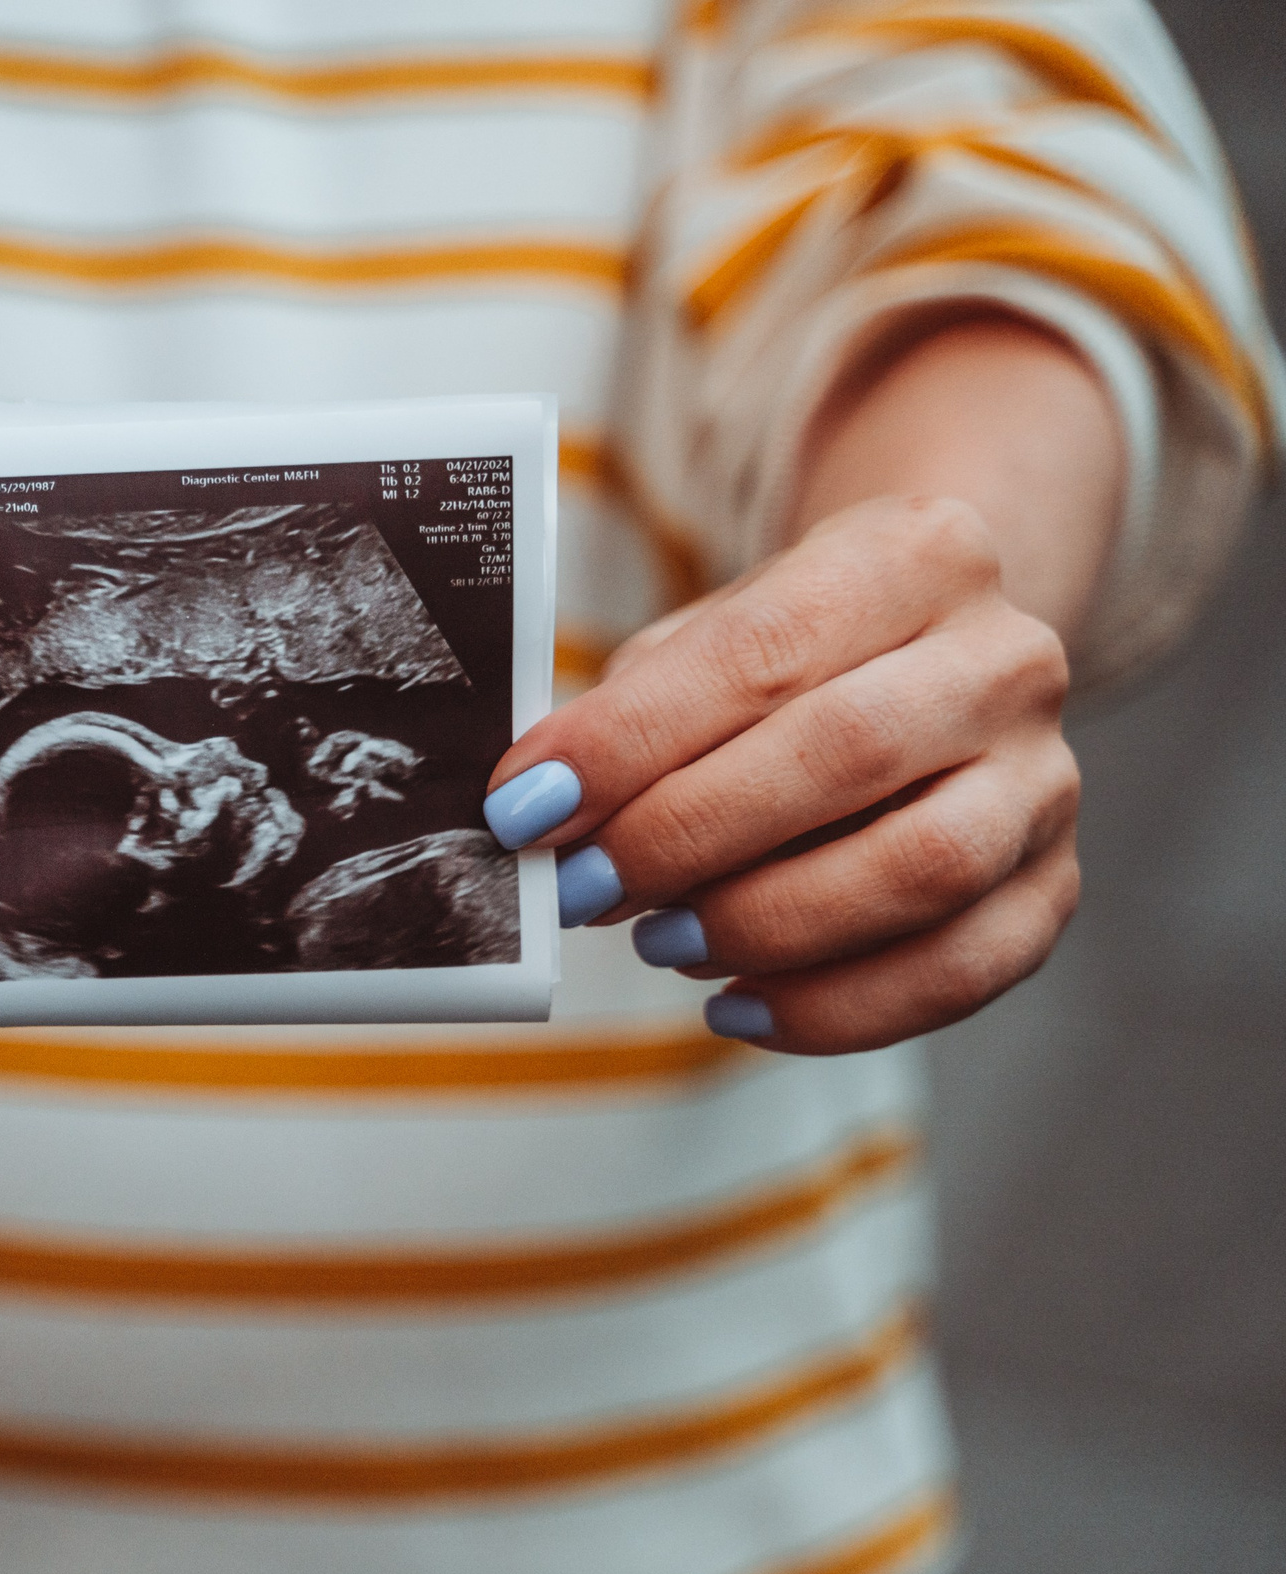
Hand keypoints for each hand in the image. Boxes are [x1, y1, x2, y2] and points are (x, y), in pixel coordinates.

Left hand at [483, 495, 1079, 1053]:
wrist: (930, 661)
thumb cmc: (793, 656)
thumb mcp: (708, 638)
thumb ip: (631, 714)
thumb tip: (541, 810)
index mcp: (918, 555)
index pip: (761, 650)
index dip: (631, 740)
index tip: (528, 804)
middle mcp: (1006, 660)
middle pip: (843, 756)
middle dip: (686, 836)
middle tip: (585, 887)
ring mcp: (1045, 781)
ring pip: (917, 871)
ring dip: (763, 924)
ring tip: (660, 941)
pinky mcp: (1053, 889)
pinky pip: (957, 973)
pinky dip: (833, 1008)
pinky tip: (736, 1004)